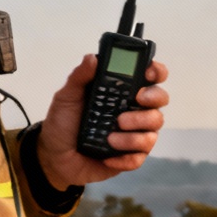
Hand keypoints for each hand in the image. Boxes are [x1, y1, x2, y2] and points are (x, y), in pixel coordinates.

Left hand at [38, 55, 169, 190]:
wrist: (56, 158)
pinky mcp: (132, 156)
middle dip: (152, 99)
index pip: (148, 77)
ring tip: (110, 138)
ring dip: (134, 135)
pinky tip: (108, 156)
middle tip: (136, 100)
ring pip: (153, 130)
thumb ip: (79, 77)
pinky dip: (126, 156)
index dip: (156, 71)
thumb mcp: (66, 97)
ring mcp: (135, 134)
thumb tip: (92, 58)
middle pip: (160, 100)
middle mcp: (133, 110)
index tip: (148, 72)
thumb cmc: (63, 125)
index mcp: (121, 92)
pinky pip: (141, 156)